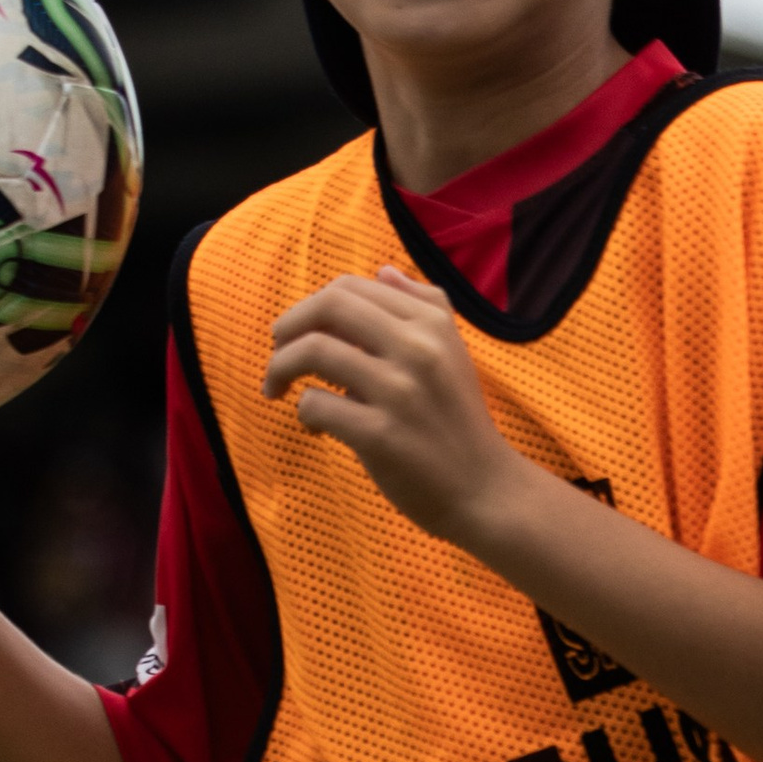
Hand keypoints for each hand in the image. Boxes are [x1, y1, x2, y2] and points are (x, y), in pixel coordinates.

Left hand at [263, 269, 531, 550]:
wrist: (485, 489)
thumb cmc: (459, 421)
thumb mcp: (454, 353)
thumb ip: (425, 306)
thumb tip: (382, 273)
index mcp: (430, 324)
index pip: (351, 288)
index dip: (313, 306)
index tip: (302, 332)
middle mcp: (417, 349)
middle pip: (329, 306)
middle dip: (289, 325)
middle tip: (277, 351)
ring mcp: (398, 392)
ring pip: (313, 351)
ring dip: (281, 367)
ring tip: (278, 387)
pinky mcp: (380, 435)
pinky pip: (316, 404)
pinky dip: (303, 412)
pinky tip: (315, 427)